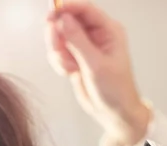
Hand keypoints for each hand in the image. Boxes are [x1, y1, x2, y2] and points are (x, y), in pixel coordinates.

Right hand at [45, 1, 150, 145]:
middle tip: (58, 50)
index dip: (67, 8)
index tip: (51, 14)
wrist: (114, 113)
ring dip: (58, 52)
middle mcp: (96, 35)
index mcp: (108, 30)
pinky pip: (58, 53)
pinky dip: (59, 62)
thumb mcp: (96, 65)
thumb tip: (63, 19)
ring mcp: (84, 47)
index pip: (85, 9)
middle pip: (68, 20)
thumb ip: (78, 41)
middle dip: (59, 35)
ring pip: (59, 37)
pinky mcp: (75, 59)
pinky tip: (69, 73)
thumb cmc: (115, 90)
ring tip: (69, 67)